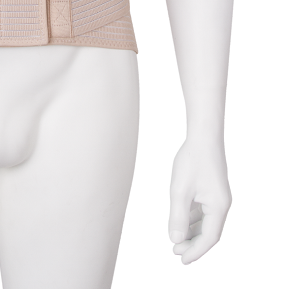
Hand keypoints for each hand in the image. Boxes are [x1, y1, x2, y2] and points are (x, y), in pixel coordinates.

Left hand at [168, 137, 230, 263]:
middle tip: (175, 251)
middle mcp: (221, 205)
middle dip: (192, 244)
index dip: (195, 251)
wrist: (202, 136)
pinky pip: (203, 211)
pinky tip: (181, 221)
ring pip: (205, 222)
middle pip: (209, 232)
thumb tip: (175, 240)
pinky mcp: (211, 190)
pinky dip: (192, 219)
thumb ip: (178, 216)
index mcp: (218, 207)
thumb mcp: (180, 190)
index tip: (181, 260)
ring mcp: (217, 197)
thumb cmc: (191, 160)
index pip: (209, 238)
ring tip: (176, 240)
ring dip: (192, 232)